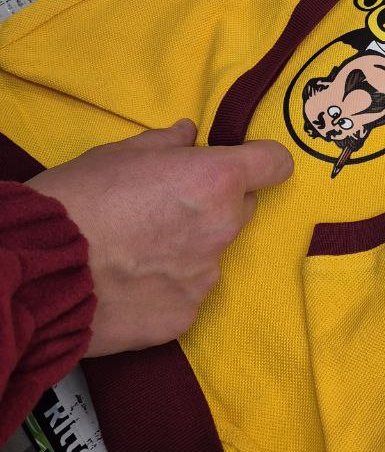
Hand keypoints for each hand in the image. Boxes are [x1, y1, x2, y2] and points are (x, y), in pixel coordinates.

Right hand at [28, 119, 293, 356]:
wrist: (42, 272)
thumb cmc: (77, 202)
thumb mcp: (117, 154)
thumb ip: (166, 143)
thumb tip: (190, 135)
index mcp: (214, 180)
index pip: (274, 164)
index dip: (259, 161)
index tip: (244, 164)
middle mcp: (222, 228)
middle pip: (239, 209)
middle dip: (212, 205)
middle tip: (163, 209)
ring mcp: (206, 277)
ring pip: (211, 254)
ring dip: (187, 249)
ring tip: (134, 251)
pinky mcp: (185, 316)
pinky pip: (187, 294)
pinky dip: (166, 288)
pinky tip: (128, 283)